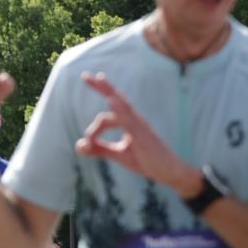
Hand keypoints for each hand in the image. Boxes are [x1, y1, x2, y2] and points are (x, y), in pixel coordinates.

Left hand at [76, 73, 199, 195]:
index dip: (93, 129)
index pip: (105, 117)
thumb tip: (79, 145)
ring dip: (110, 92)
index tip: (86, 144)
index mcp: (127, 123)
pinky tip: (112, 101)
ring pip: (123, 106)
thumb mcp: (118, 155)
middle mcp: (134, 119)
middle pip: (116, 98)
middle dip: (101, 87)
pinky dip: (121, 111)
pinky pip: (131, 120)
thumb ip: (99, 149)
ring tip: (99, 79)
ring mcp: (141, 126)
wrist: (168, 171)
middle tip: (86, 76)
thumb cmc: (145, 160)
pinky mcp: (144, 135)